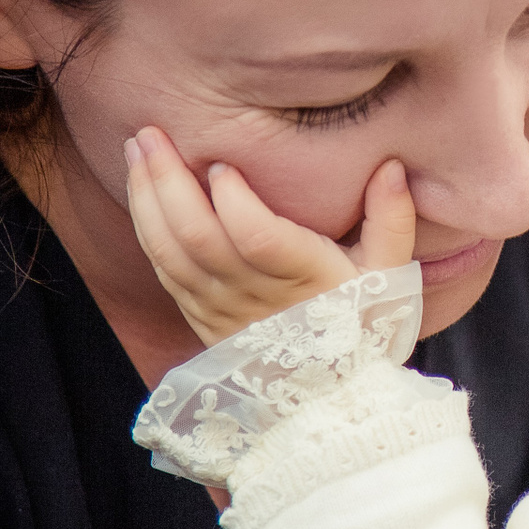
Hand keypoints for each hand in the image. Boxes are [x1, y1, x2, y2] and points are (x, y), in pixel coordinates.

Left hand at [124, 126, 415, 345]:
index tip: (222, 164)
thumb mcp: (389, 274)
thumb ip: (391, 219)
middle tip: (152, 134)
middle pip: (200, 238)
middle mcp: (256, 297)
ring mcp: (222, 311)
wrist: (329, 395)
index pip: (258, 240)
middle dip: (169, 182)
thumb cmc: (362, 323)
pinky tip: (140, 192)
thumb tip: (392, 166)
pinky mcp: (201, 319)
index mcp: (306, 281)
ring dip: (147, 199)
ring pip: (171, 253)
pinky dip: (146, 229)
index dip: (234, 202)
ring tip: (137, 149)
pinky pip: (164, 272)